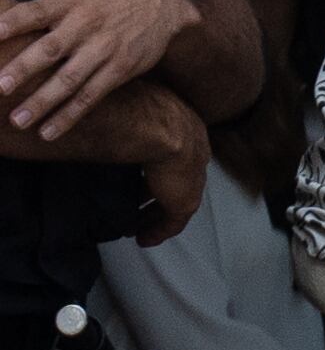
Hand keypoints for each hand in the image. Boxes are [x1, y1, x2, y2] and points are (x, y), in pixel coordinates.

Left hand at [0, 0, 197, 139]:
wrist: (162, 3)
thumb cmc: (104, 0)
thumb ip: (44, 11)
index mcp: (70, 1)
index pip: (35, 12)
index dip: (12, 23)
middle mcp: (86, 24)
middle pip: (50, 49)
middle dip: (23, 69)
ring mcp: (105, 48)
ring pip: (69, 79)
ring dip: (42, 101)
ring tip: (17, 121)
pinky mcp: (120, 68)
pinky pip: (91, 96)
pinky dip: (68, 115)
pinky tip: (48, 132)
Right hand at [131, 92, 206, 245]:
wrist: (159, 128)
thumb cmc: (139, 110)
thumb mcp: (136, 110)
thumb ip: (129, 118)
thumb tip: (103, 118)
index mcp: (186, 128)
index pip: (174, 154)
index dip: (156, 167)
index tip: (140, 178)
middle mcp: (196, 153)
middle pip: (176, 180)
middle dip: (155, 196)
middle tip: (136, 208)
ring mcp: (194, 178)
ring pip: (174, 203)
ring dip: (155, 217)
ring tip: (134, 228)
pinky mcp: (186, 200)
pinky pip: (173, 222)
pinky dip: (159, 232)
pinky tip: (144, 240)